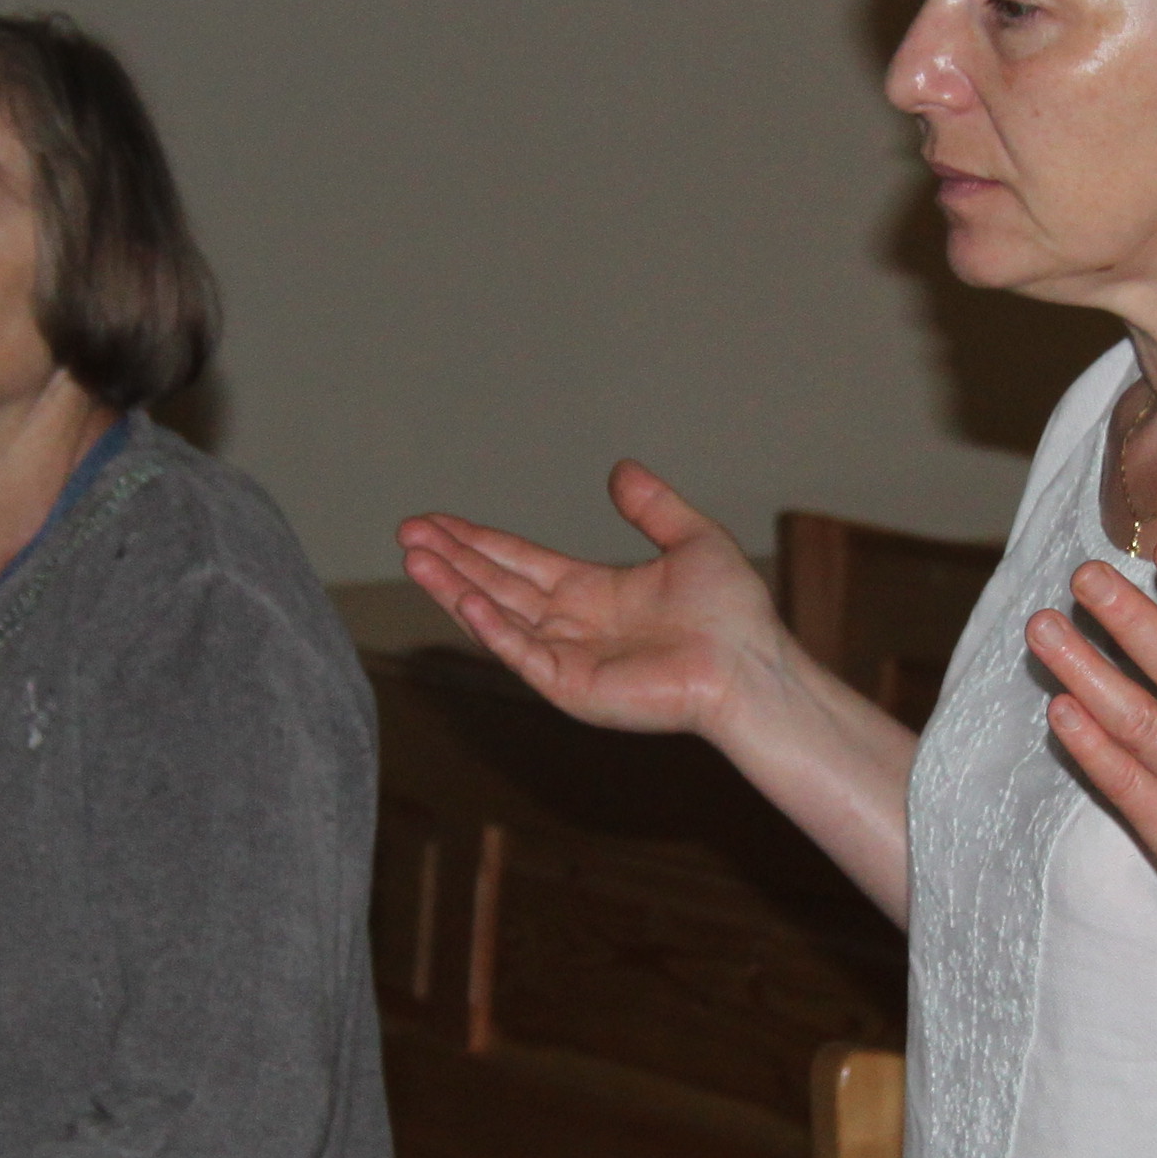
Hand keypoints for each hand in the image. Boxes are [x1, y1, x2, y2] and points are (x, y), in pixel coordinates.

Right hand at [401, 463, 788, 741]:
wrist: (750, 666)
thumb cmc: (733, 616)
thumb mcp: (693, 540)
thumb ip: (653, 507)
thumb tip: (620, 470)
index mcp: (592, 592)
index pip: (519, 562)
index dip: (476, 540)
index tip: (435, 521)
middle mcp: (572, 625)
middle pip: (496, 585)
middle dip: (451, 559)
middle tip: (406, 533)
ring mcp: (568, 658)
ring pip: (497, 616)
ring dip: (454, 588)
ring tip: (415, 559)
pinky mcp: (573, 687)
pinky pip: (522, 653)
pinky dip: (491, 628)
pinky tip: (463, 599)